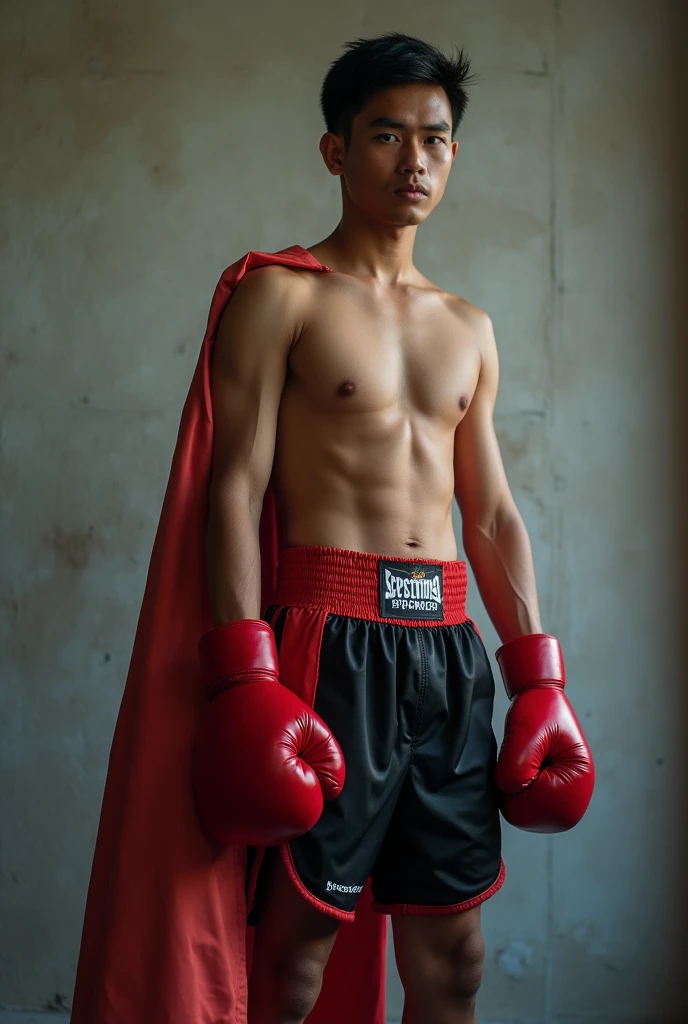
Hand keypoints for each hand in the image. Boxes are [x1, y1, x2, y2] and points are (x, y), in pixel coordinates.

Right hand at [193, 619, 344, 844]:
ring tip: (255, 767)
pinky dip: (246, 806)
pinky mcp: (213, 820)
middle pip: (288, 823)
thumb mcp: (318, 732)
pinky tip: (242, 778)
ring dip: (266, 802)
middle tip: (269, 757)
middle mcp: (252, 822)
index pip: (312, 809)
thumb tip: (326, 797)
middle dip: (287, 792)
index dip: (305, 775)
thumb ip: (333, 767)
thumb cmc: (278, 710)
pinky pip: (243, 826)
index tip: (287, 750)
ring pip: (266, 827)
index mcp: (284, 802)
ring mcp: (228, 823)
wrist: (231, 693)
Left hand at [494, 634, 594, 832]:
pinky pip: (521, 808)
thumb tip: (509, 792)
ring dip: (514, 790)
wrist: (539, 699)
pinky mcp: (552, 799)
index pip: (537, 807)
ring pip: (522, 814)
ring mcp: (564, 801)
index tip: (524, 756)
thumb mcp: (524, 733)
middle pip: (529, 816)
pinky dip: (514, 790)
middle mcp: (577, 797)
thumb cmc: (536, 711)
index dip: (518, 786)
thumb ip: (515, 766)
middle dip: (515, 789)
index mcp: (580, 780)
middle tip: (522, 757)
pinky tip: (524, 769)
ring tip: (525, 761)